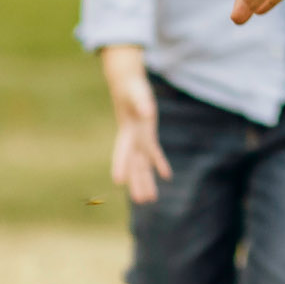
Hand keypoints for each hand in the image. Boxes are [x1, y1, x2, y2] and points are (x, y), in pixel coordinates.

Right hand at [100, 46, 170, 204]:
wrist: (127, 83)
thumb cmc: (131, 87)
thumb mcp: (137, 93)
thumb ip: (142, 104)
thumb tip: (148, 114)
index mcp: (127, 130)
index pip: (123, 151)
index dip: (121, 165)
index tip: (118, 182)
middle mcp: (132, 139)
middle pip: (135, 164)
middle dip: (137, 182)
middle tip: (141, 200)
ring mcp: (139, 138)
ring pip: (143, 164)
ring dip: (147, 180)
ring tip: (149, 199)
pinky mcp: (148, 135)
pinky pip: (154, 153)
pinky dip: (160, 164)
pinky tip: (166, 176)